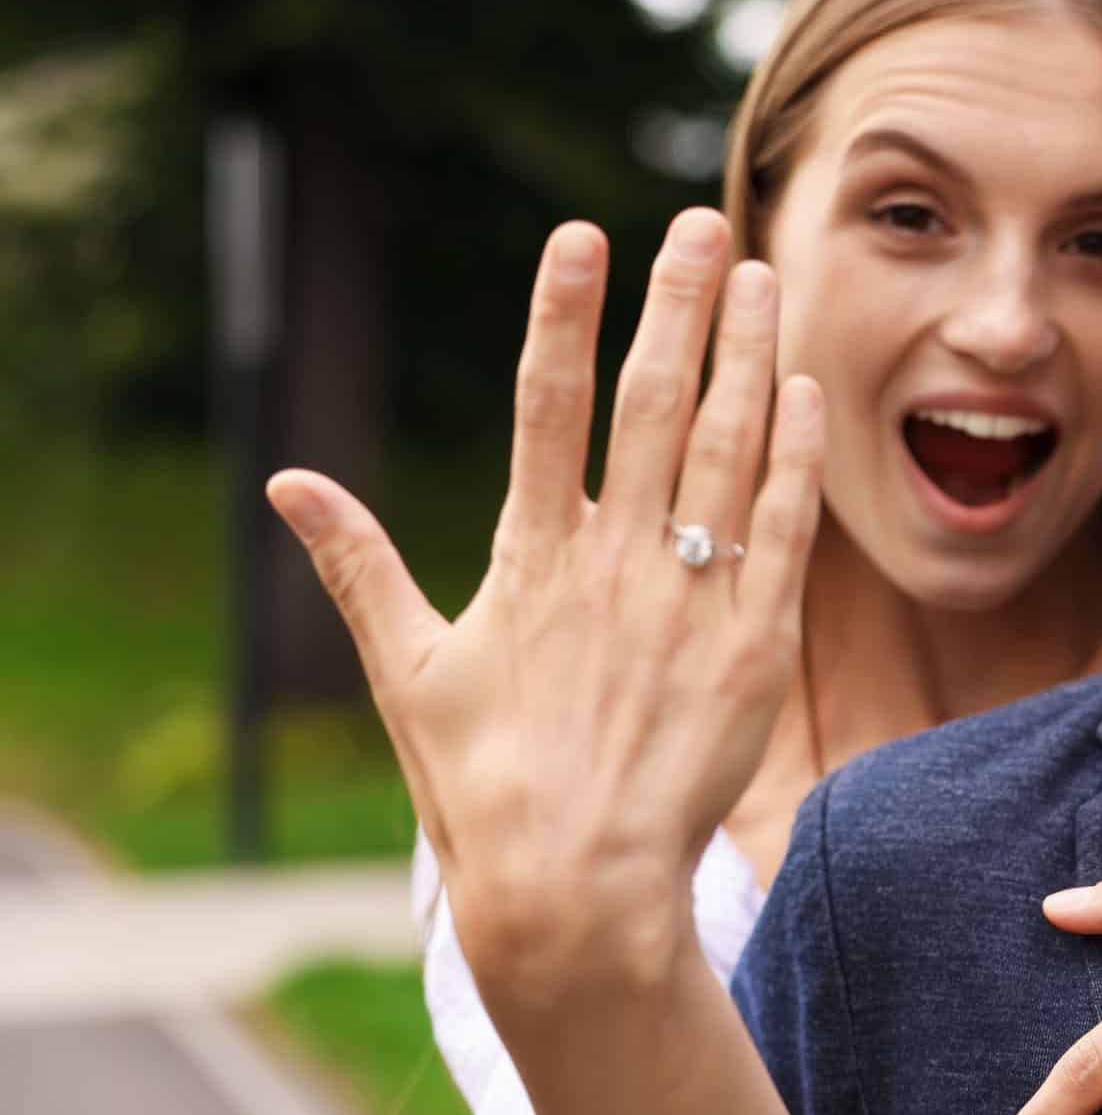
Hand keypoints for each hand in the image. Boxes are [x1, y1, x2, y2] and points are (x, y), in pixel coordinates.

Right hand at [265, 210, 824, 999]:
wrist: (578, 890)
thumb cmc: (483, 785)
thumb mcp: (408, 670)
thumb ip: (358, 565)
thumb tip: (285, 484)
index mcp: (531, 559)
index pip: (546, 407)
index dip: (562, 313)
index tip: (581, 232)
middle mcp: (617, 562)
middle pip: (654, 403)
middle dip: (680, 304)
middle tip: (706, 224)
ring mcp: (692, 598)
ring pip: (730, 448)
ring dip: (749, 355)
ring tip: (764, 278)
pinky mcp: (756, 644)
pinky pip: (785, 528)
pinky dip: (795, 456)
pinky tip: (803, 391)